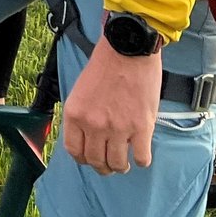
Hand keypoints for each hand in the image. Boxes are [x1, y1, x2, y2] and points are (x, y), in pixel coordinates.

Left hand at [61, 45, 162, 174]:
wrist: (128, 49)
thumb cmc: (106, 65)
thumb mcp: (81, 91)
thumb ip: (83, 115)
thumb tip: (88, 137)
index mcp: (75, 114)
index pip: (74, 151)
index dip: (83, 159)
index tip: (90, 159)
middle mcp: (93, 124)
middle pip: (95, 161)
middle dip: (103, 167)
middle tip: (110, 165)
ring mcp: (117, 128)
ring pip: (117, 163)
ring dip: (121, 166)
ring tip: (125, 163)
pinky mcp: (141, 127)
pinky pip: (141, 157)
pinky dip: (141, 160)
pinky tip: (141, 155)